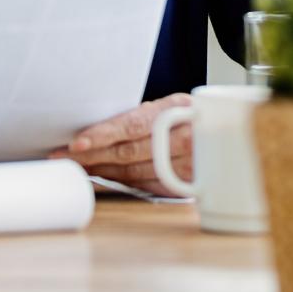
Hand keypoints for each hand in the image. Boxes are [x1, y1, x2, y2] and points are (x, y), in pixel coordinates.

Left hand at [49, 92, 192, 195]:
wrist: (229, 133)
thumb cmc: (188, 116)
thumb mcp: (170, 106)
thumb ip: (140, 117)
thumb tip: (95, 127)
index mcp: (178, 109)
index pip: (132, 125)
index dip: (102, 135)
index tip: (77, 143)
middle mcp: (186, 137)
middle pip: (129, 152)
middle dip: (91, 156)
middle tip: (63, 156)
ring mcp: (189, 164)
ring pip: (135, 172)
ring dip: (102, 170)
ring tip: (77, 166)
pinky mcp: (188, 184)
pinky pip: (147, 186)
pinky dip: (122, 182)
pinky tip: (103, 177)